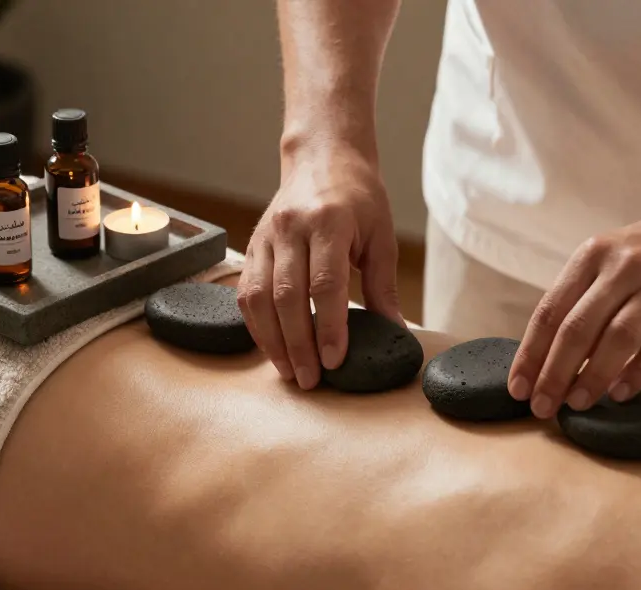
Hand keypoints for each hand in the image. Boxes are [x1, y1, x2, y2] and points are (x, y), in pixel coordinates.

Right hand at [238, 142, 401, 389]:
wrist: (323, 157)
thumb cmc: (359, 198)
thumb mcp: (381, 237)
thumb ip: (383, 286)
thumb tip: (395, 333)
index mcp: (329, 222)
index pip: (324, 284)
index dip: (328, 327)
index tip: (334, 361)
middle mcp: (291, 228)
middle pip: (287, 296)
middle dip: (298, 344)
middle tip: (311, 380)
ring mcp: (266, 236)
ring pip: (258, 298)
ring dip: (272, 341)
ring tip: (290, 372)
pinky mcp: (252, 245)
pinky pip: (245, 292)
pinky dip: (256, 325)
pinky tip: (272, 347)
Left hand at [508, 201, 640, 416]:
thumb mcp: (610, 260)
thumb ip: (583, 301)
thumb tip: (550, 358)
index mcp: (591, 256)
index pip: (549, 311)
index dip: (530, 354)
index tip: (517, 388)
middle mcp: (621, 266)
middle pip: (577, 328)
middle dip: (554, 373)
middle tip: (542, 408)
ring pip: (618, 337)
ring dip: (594, 376)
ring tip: (578, 404)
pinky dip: (639, 371)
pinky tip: (621, 393)